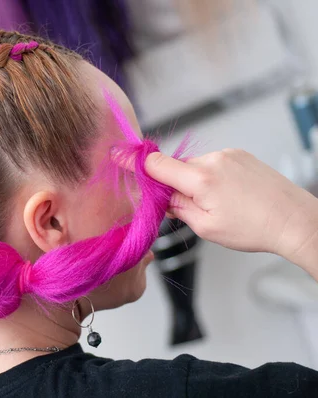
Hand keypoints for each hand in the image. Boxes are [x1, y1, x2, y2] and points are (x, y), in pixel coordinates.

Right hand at [144, 149, 317, 261]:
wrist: (295, 220)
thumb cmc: (254, 229)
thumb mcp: (206, 227)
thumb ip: (177, 208)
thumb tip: (161, 197)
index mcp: (201, 179)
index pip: (156, 164)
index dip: (134, 162)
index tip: (117, 156)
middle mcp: (213, 159)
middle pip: (175, 167)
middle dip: (173, 185)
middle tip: (187, 208)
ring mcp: (228, 154)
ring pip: (194, 165)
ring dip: (194, 182)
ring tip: (217, 204)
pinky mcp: (240, 154)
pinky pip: (212, 163)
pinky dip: (210, 177)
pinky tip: (227, 195)